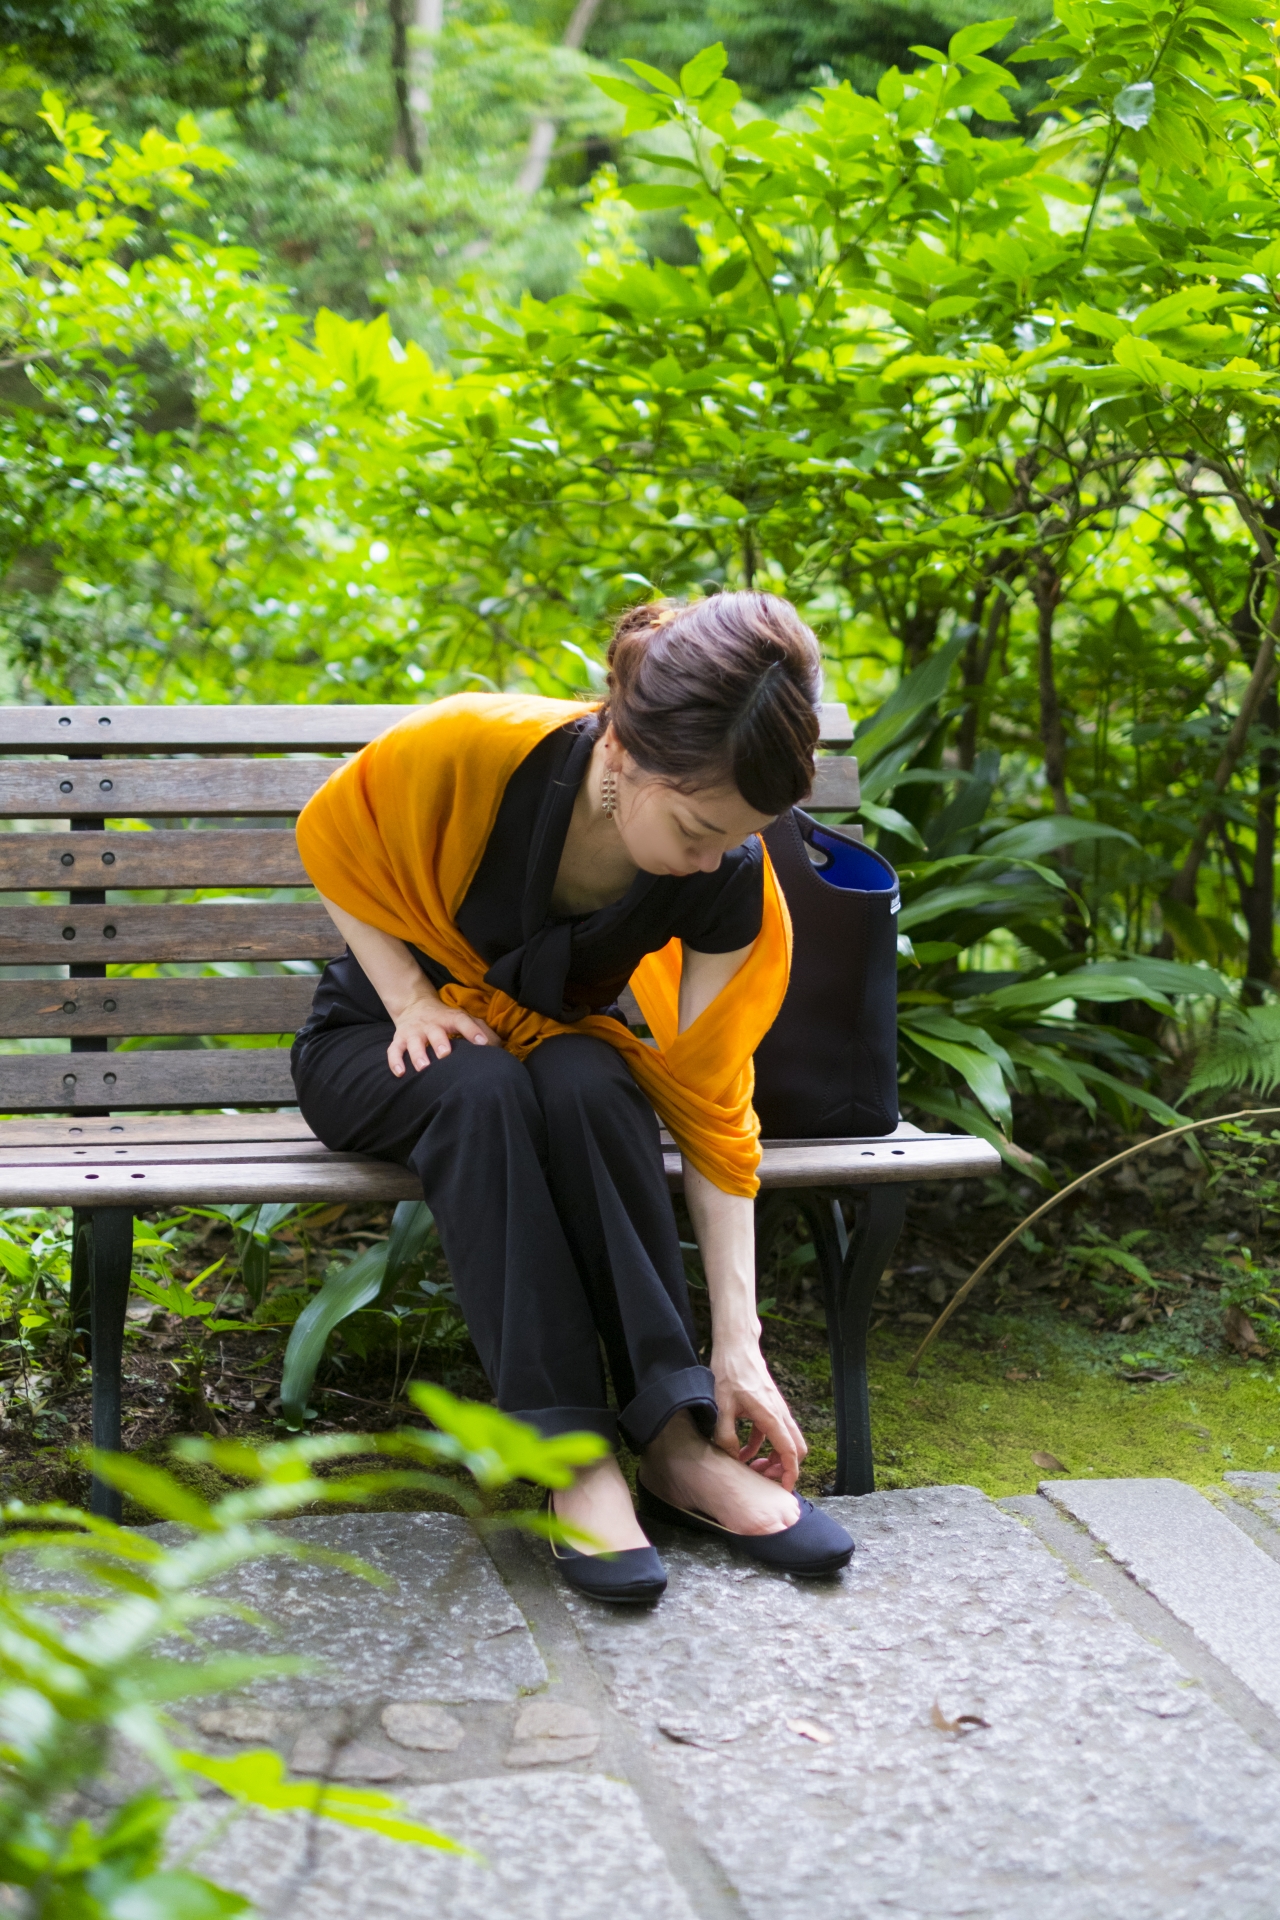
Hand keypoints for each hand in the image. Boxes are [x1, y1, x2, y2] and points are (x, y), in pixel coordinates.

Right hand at [387, 989, 498, 1076]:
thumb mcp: (464, 1019)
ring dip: (418, 1054)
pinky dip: (395, 1061)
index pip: (462, 1021)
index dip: (473, 1031)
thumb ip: (482, 1031)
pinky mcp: (399, 1039)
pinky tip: (400, 1073)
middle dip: (440, 1042)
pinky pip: (394, 1050)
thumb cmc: (446, 1019)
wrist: (415, 1005)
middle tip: (445, 1055)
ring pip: (414, 1042)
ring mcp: (414, 1032)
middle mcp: (431, 1024)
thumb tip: (500, 1048)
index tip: (482, 1043)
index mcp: (450, 1018)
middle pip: (435, 1031)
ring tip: (423, 1068)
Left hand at [709, 1338, 806, 1490]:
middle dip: (784, 1468)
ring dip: (772, 1458)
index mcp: (771, 1416)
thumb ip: (726, 1435)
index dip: (790, 1474)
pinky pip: (771, 1433)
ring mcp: (776, 1410)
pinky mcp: (768, 1407)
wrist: (737, 1347)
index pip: (790, 1451)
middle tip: (763, 1479)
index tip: (783, 1489)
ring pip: (785, 1442)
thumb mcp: (722, 1406)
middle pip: (795, 1449)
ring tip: (752, 1469)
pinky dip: (762, 1446)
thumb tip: (732, 1458)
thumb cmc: (731, 1372)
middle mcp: (779, 1414)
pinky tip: (742, 1451)